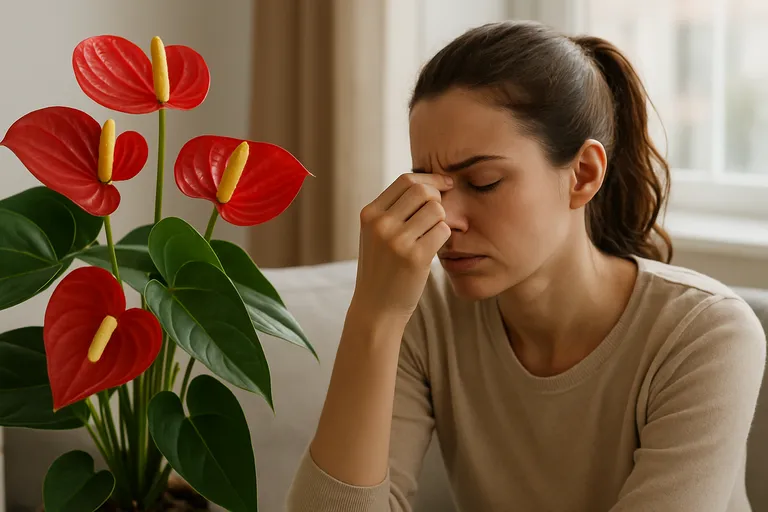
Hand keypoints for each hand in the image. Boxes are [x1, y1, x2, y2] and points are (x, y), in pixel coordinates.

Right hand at [351, 172, 452, 323]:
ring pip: (436, 209)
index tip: (445, 186)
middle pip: (423, 190)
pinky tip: (436, 248)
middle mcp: (380, 224)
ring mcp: (397, 240)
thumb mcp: (376, 235)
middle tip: (441, 214)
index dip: (430, 179)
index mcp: (369, 214)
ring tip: (433, 235)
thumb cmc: (382, 269)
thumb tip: (430, 184)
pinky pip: (443, 230)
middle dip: (439, 198)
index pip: (406, 180)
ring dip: (442, 220)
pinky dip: (444, 237)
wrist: (376, 309)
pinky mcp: (415, 257)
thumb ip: (394, 210)